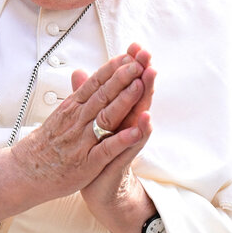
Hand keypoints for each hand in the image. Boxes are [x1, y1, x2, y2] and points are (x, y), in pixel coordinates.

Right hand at [10, 46, 149, 200]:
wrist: (25, 172)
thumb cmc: (45, 144)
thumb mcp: (60, 114)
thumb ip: (75, 93)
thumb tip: (81, 71)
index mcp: (73, 107)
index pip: (95, 83)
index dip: (113, 68)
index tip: (129, 55)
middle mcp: (77, 120)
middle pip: (103, 94)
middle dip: (123, 77)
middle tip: (140, 62)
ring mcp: (83, 140)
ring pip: (106, 116)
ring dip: (124, 100)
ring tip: (140, 85)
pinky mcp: (88, 162)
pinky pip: (107, 149)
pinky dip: (122, 140)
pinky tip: (136, 131)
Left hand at [78, 44, 155, 232]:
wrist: (98, 187)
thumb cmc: (94, 153)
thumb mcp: (88, 121)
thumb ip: (87, 96)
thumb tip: (80, 72)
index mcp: (118, 113)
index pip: (125, 84)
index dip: (129, 65)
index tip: (134, 45)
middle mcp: (127, 124)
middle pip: (137, 94)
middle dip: (142, 73)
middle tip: (148, 54)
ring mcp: (128, 141)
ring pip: (139, 114)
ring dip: (145, 95)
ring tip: (151, 76)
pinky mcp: (123, 158)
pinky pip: (133, 144)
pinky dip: (139, 132)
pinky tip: (146, 119)